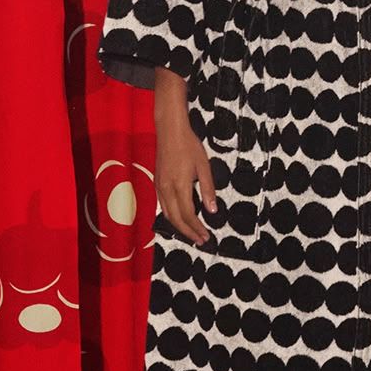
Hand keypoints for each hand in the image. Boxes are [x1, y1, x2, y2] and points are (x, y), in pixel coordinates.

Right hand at [151, 75, 216, 244]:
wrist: (169, 131)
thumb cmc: (189, 146)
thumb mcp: (204, 166)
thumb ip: (208, 189)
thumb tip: (212, 211)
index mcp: (180, 186)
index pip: (188, 215)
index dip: (197, 228)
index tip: (207, 236)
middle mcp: (166, 189)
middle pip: (176, 219)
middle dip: (189, 232)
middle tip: (201, 240)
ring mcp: (159, 187)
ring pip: (167, 214)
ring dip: (179, 226)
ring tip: (192, 233)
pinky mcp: (157, 183)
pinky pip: (163, 206)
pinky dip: (172, 216)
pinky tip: (180, 217)